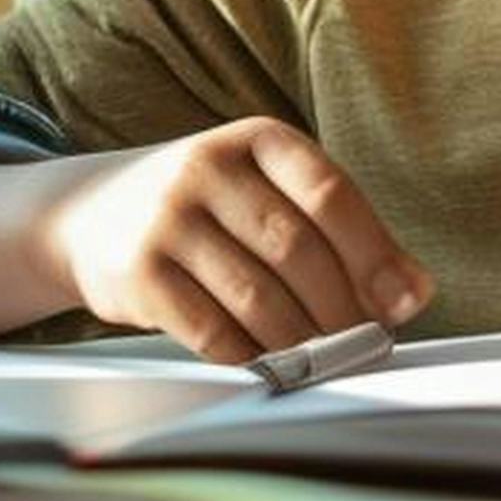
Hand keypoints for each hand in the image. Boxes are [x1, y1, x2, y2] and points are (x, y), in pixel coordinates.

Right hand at [41, 118, 430, 361]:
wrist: (89, 213)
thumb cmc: (205, 206)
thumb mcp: (266, 190)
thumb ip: (337, 228)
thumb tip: (411, 292)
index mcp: (257, 140)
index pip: (329, 193)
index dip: (375, 252)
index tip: (406, 301)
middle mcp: (207, 169)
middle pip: (296, 249)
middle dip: (341, 306)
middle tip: (362, 339)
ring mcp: (166, 219)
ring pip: (256, 297)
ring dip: (301, 339)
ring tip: (320, 354)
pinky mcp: (137, 273)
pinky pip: (211, 330)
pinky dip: (251, 356)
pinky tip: (268, 361)